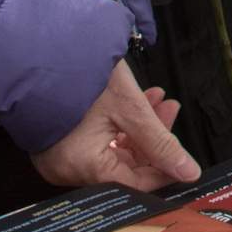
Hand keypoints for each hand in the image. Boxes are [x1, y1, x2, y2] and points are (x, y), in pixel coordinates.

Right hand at [30, 58, 198, 193]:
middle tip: (171, 110)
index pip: (134, 184)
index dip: (164, 171)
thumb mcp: (129, 107)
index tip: (186, 159)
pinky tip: (139, 100)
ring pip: (113, 151)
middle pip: (125, 166)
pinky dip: (120, 125)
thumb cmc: (82, 76)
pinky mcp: (60, 141)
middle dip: (153, 140)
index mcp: (83, 167)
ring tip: (159, 99)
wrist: (41, 46)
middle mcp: (69, 169)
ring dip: (140, 128)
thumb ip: (160, 142)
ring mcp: (62, 156)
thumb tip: (190, 173)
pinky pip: (97, 142)